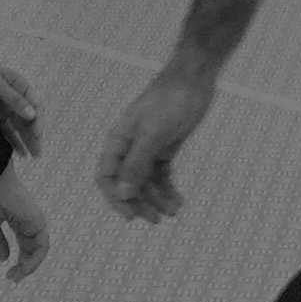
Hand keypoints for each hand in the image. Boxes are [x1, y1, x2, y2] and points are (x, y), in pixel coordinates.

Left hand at [0, 59, 43, 161]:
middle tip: (37, 153)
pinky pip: (6, 131)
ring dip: (26, 142)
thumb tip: (32, 114)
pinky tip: (19, 153)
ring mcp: (6, 109)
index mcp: (19, 85)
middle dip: (34, 136)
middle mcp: (15, 99)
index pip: (34, 105)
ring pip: (19, 127)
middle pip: (28, 119)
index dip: (38, 120)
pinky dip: (12, 142)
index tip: (37, 134)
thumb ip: (13, 98)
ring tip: (32, 157)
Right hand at [0, 158, 48, 281]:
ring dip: (30, 267)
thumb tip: (4, 259)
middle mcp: (30, 224)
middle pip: (32, 252)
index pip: (24, 248)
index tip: (9, 276)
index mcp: (19, 223)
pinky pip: (42, 246)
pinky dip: (35, 259)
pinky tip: (23, 267)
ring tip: (17, 276)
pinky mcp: (39, 221)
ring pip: (40, 252)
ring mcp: (36, 222)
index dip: (19, 264)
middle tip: (13, 279)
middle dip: (24, 268)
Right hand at [94, 64, 213, 223]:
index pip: (107, 177)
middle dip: (140, 203)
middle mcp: (130, 148)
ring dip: (157, 200)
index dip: (115, 198)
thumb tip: (122, 193)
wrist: (193, 81)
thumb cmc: (169, 101)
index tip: (131, 216)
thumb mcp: (151, 134)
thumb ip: (136, 164)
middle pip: (127, 185)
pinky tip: (178, 201)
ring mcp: (147, 149)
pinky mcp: (164, 149)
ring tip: (173, 211)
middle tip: (155, 219)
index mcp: (118, 141)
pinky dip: (168, 190)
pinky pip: (162, 176)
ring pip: (146, 183)